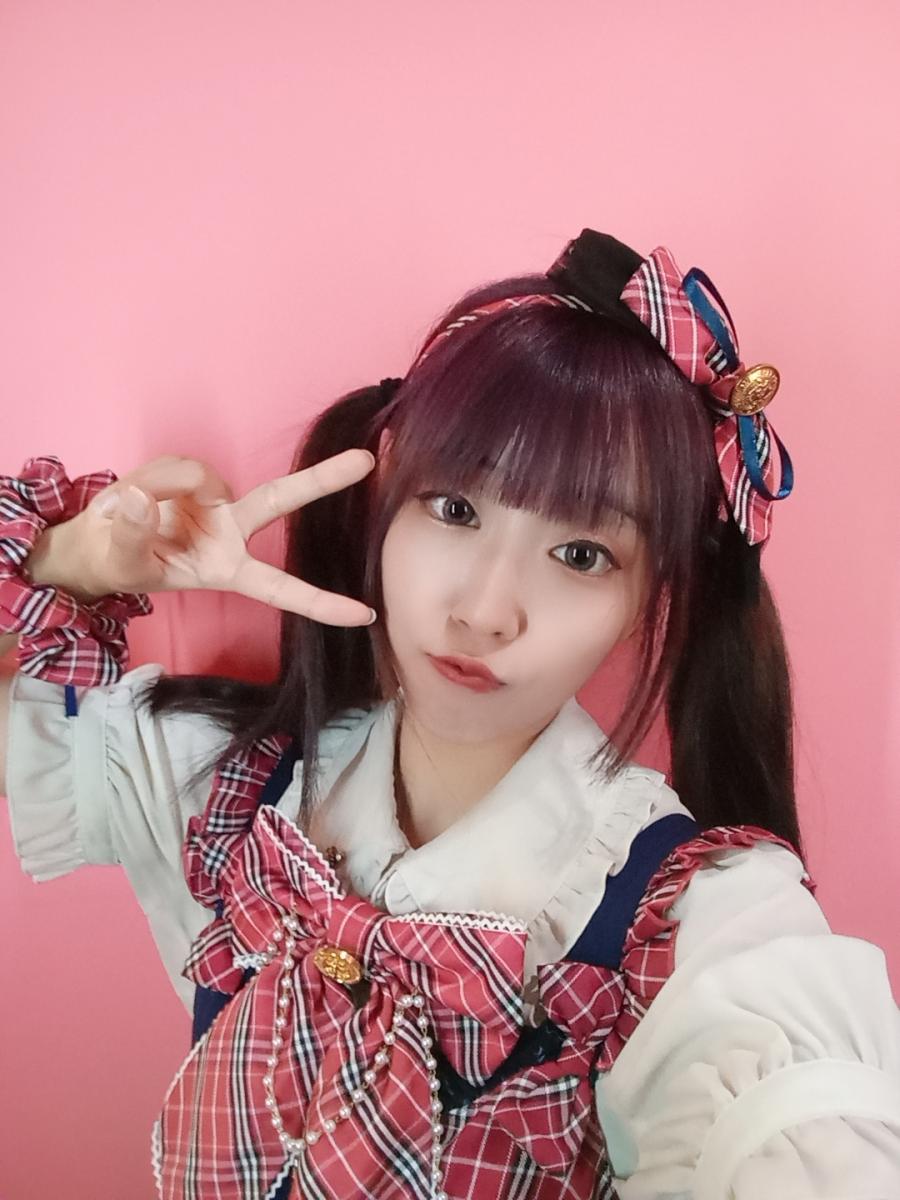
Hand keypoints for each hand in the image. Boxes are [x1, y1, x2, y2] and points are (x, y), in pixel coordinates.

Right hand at [62, 450, 377, 625]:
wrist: (96, 542)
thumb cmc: (119, 564)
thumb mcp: (122, 565)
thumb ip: (133, 537)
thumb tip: (142, 501)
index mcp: (226, 568)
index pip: (280, 587)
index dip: (321, 603)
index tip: (364, 614)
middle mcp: (231, 529)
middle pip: (280, 499)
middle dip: (323, 479)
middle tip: (366, 461)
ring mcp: (214, 499)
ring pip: (196, 475)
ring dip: (157, 485)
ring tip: (127, 508)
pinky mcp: (193, 475)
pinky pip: (173, 465)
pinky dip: (147, 477)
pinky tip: (132, 493)